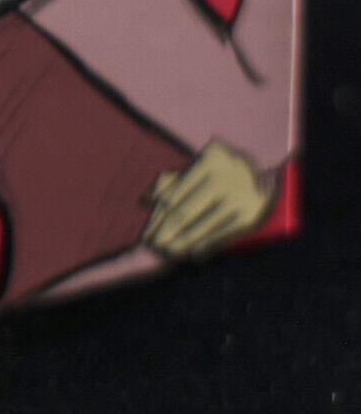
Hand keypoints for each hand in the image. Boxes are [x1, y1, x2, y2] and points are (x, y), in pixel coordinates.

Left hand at [142, 140, 276, 259]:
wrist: (268, 172)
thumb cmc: (222, 168)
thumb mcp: (201, 164)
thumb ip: (173, 180)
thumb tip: (147, 200)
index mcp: (209, 160)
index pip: (175, 194)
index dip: (157, 216)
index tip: (145, 232)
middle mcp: (226, 177)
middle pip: (186, 212)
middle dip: (165, 232)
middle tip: (151, 246)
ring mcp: (240, 198)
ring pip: (203, 226)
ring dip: (182, 242)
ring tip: (167, 252)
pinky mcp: (252, 216)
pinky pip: (223, 234)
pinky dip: (206, 245)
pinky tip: (193, 254)